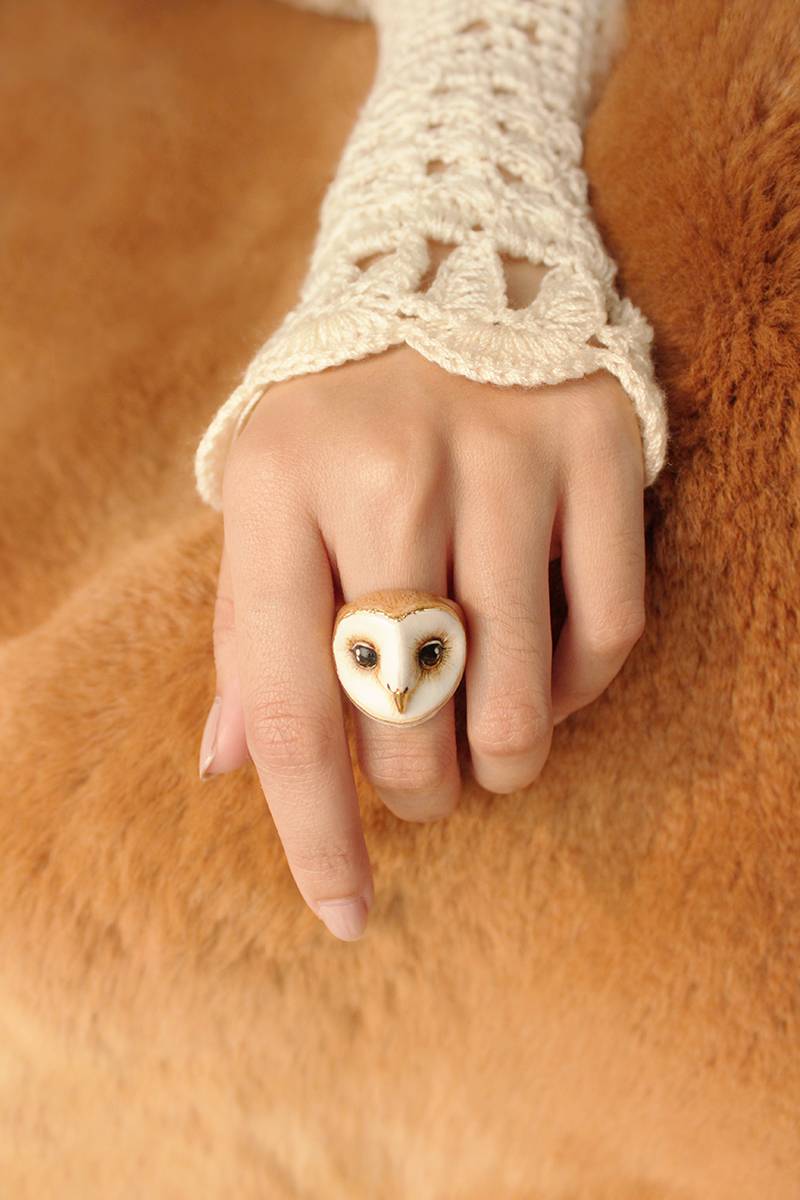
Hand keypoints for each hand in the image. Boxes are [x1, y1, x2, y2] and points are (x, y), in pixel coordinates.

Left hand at [198, 345, 646, 940]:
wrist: (451, 259)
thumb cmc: (339, 412)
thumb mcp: (264, 494)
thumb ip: (244, 629)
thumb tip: (229, 768)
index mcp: (275, 481)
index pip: (283, 701)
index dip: (313, 830)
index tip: (344, 912)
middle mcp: (385, 465)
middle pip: (406, 716)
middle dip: (416, 791)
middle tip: (422, 787)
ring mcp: (502, 451)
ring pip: (515, 696)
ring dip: (502, 764)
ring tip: (486, 757)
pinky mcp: (598, 444)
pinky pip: (606, 631)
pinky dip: (579, 692)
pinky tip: (548, 681)